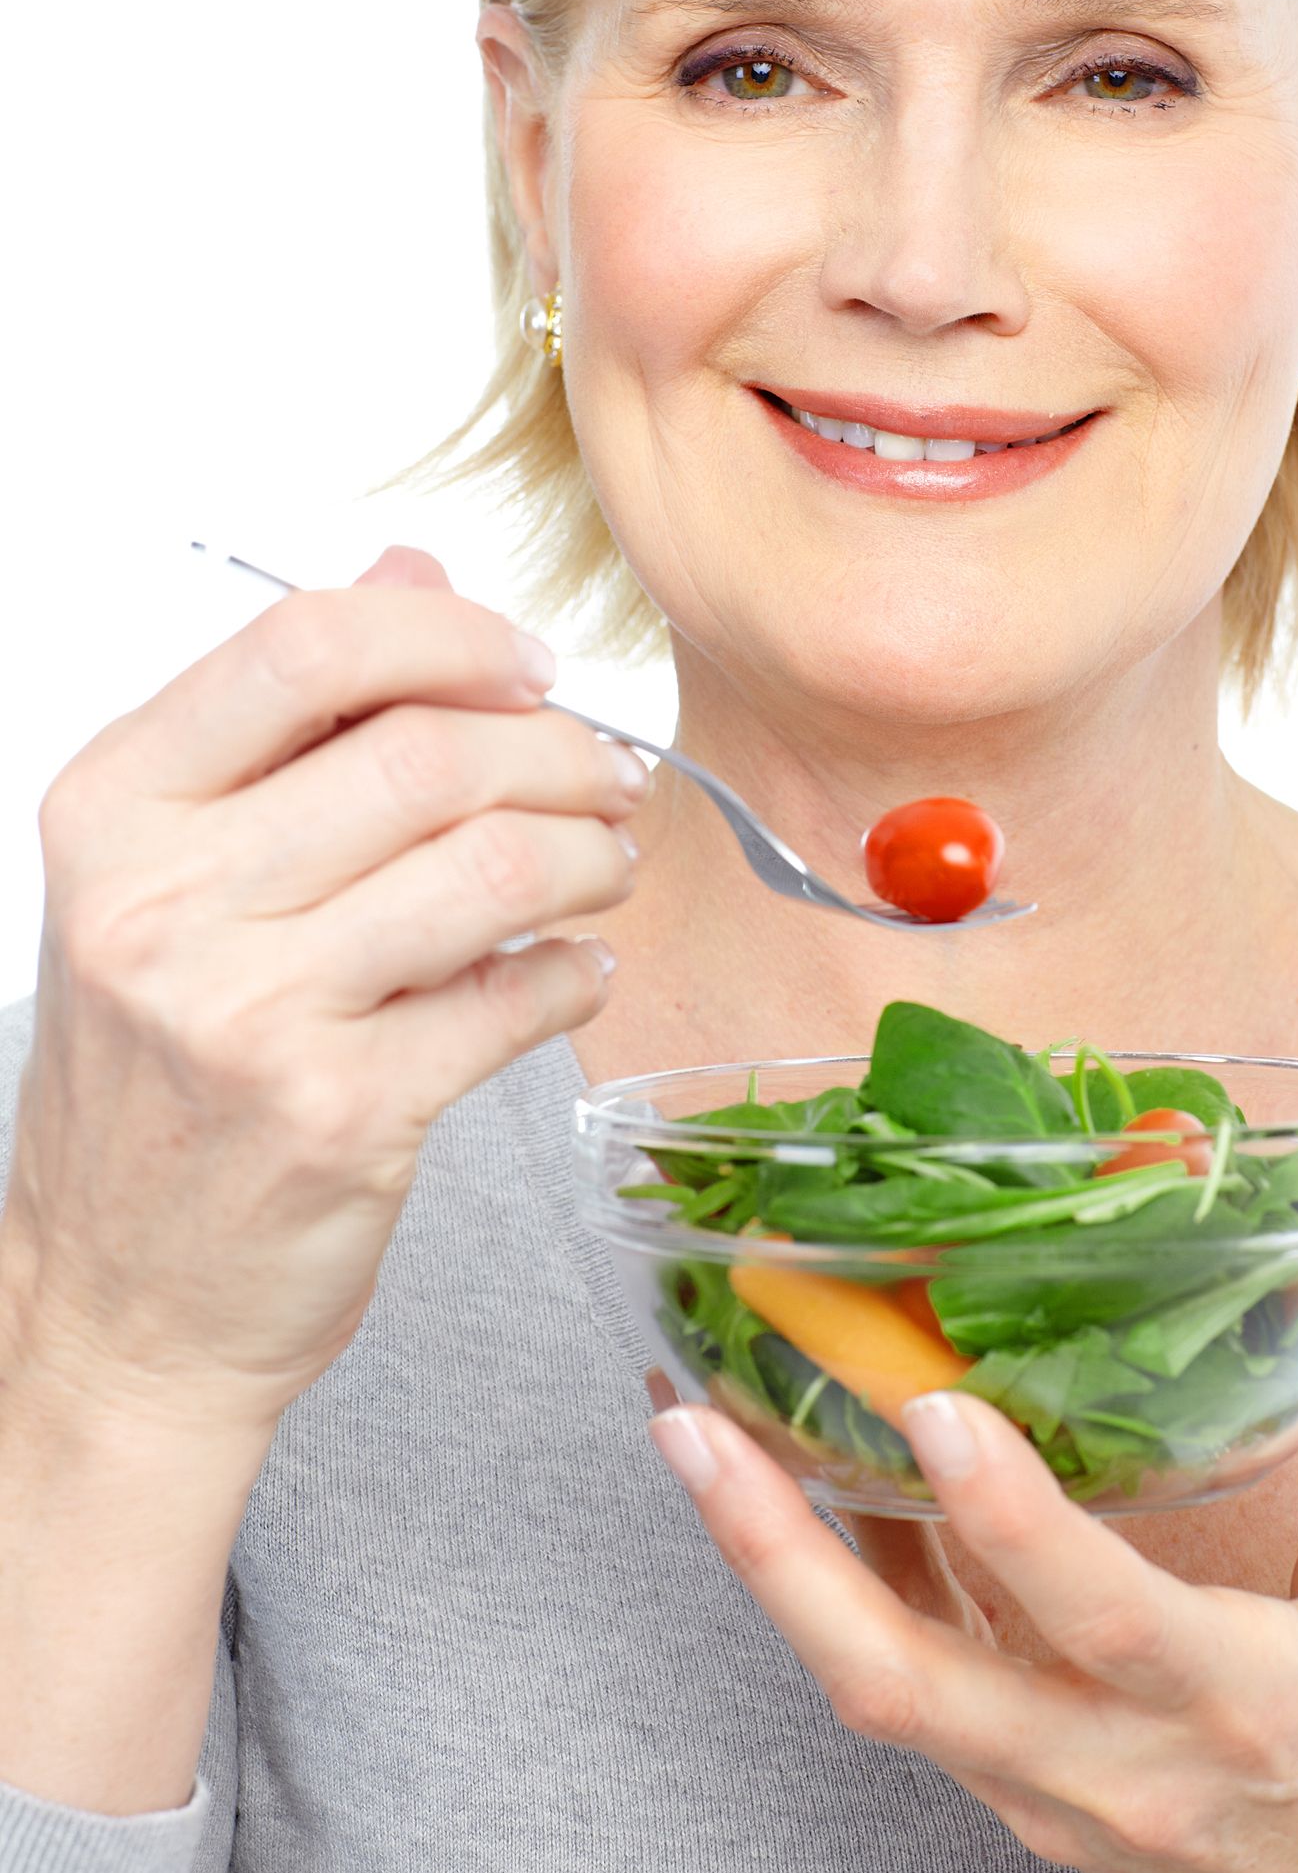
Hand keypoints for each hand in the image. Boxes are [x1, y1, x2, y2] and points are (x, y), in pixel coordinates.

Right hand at [4, 547, 645, 1447]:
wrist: (119, 1302)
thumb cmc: (159, 1078)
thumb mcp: (174, 877)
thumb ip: (291, 718)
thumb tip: (413, 570)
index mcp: (116, 809)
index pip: (303, 644)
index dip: (452, 636)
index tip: (529, 667)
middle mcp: (163, 902)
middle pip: (425, 753)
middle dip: (558, 752)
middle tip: (606, 776)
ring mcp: (250, 1013)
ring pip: (490, 869)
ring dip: (590, 855)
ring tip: (606, 865)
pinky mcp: (342, 1114)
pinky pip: (513, 1000)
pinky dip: (576, 972)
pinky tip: (576, 967)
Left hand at [649, 1310, 1297, 1872]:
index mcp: (1238, 1702)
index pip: (1102, 1616)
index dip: (1009, 1519)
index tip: (935, 1409)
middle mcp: (1121, 1765)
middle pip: (906, 1685)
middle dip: (780, 1558)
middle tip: (691, 1429)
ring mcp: (1054, 1799)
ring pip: (883, 1693)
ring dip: (779, 1568)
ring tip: (699, 1436)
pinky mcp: (1027, 1808)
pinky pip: (918, 1692)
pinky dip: (853, 1590)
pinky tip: (803, 1490)